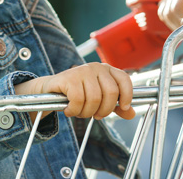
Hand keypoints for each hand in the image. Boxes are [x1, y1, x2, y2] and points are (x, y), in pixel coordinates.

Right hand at [15, 62, 135, 119]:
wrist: (51, 89)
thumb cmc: (78, 93)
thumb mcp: (99, 100)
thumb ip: (115, 106)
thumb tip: (131, 114)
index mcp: (106, 70)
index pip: (124, 79)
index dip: (127, 95)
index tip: (122, 107)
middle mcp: (96, 67)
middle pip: (110, 93)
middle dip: (104, 110)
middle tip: (95, 115)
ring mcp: (82, 70)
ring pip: (94, 99)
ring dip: (86, 112)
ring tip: (79, 111)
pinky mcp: (69, 77)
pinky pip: (78, 100)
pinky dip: (74, 110)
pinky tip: (69, 109)